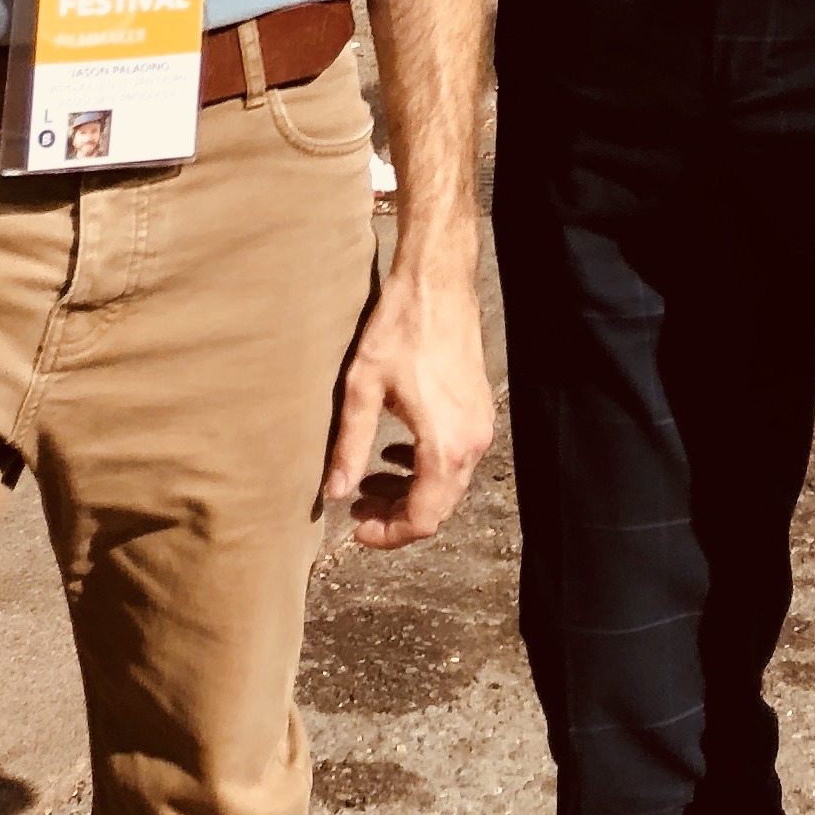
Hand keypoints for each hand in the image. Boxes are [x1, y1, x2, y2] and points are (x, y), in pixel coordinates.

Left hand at [322, 257, 494, 549]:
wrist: (436, 281)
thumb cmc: (400, 328)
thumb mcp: (362, 389)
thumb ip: (349, 446)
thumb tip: (335, 493)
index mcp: (445, 445)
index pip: (423, 518)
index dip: (389, 533)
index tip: (357, 528)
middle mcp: (472, 442)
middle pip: (438, 506)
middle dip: (396, 515)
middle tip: (357, 506)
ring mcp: (480, 425)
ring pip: (447, 483)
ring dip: (409, 491)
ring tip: (368, 481)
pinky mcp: (478, 409)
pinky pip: (455, 457)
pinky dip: (424, 466)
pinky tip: (394, 451)